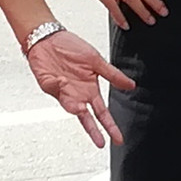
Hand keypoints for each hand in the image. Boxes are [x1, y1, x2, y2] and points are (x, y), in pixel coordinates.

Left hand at [26, 23, 130, 148]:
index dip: (110, 126)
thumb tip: (131, 85)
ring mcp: (64, 91)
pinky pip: (56, 90)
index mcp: (90, 90)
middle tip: (101, 142)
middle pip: (88, 118)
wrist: (49, 38)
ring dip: (76, 109)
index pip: (102, 113)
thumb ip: (113, 75)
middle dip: (94, 131)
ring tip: (81, 109)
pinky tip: (63, 81)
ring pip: (71, 107)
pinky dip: (60, 87)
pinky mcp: (50, 85)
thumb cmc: (71, 47)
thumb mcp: (96, 60)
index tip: (118, 138)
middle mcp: (77, 94)